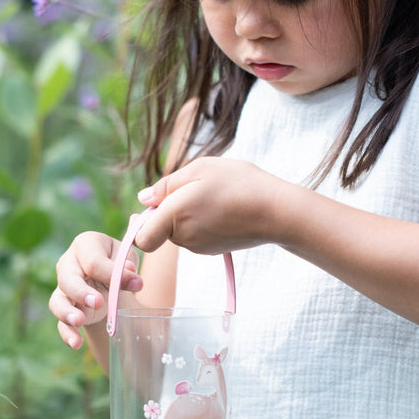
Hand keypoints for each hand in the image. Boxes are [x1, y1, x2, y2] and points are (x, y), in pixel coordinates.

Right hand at [50, 230, 142, 349]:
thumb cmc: (117, 262)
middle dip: (82, 292)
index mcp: (85, 245)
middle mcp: (68, 265)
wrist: (109, 276)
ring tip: (79, 322)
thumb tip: (132, 275)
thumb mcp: (126, 258)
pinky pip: (60, 323)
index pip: (93, 261)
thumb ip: (127, 266)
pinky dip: (67, 333)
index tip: (136, 284)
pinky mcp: (65, 308)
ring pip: (57, 301)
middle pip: (68, 278)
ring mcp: (63, 288)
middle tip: (98, 302)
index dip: (112, 274)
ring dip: (67, 313)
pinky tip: (75, 343)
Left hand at [133, 157, 282, 253]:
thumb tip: (144, 199)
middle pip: (161, 229)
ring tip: (214, 194)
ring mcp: (199, 247)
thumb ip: (166, 185)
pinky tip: (223, 206)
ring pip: (180, 231)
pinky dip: (202, 222)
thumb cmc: (239, 183)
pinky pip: (196, 235)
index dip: (141, 224)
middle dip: (169, 210)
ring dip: (187, 214)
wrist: (276, 210)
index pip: (142, 239)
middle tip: (195, 187)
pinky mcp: (213, 249)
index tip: (154, 206)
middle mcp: (184, 237)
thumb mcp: (200, 169)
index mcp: (175, 216)